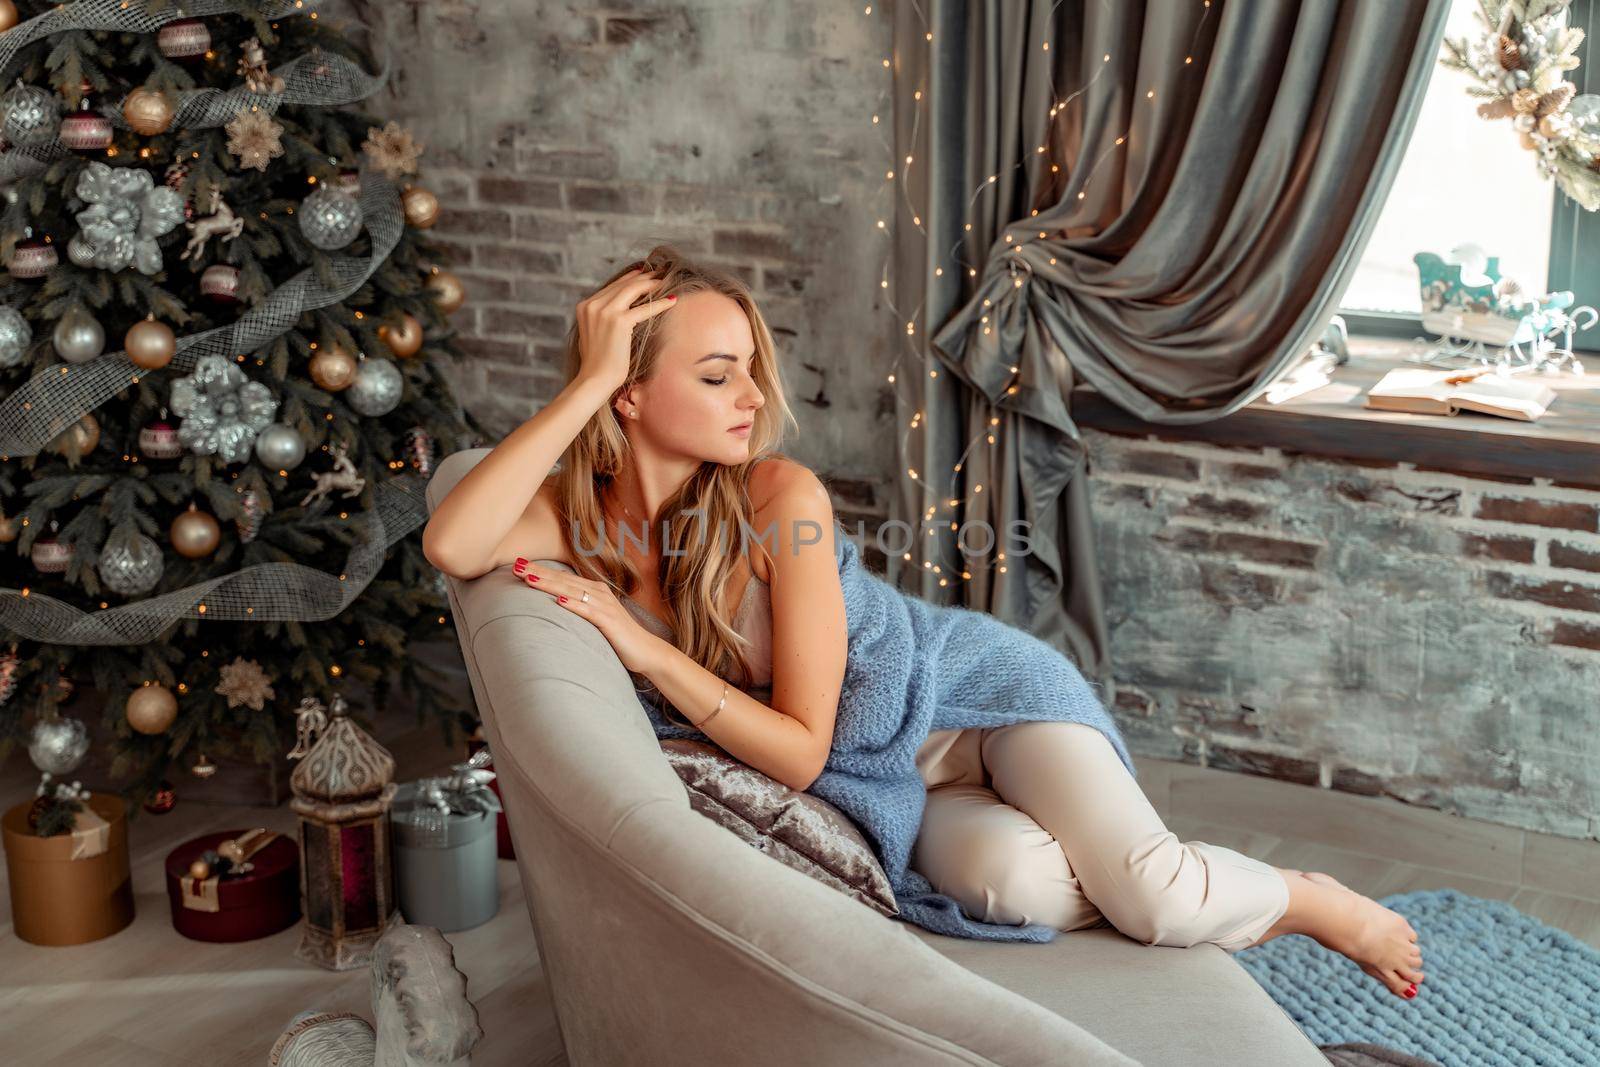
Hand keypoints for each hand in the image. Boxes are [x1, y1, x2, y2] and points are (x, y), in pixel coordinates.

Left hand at [515, 557, 665, 674]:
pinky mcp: (609, 621)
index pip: (563, 577)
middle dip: (539, 572)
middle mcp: (599, 593)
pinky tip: (559, 601)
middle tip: (516, 564)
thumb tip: (556, 604)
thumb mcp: (596, 618)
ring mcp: (605, 606)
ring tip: (529, 578)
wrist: (646, 650)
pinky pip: (588, 611)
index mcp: (595, 590)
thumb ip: (580, 608)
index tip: (519, 564)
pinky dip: (573, 605)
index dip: (541, 570)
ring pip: (572, 591)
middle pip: (563, 580)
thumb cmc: (619, 636)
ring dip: (549, 584)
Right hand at [575, 266, 676, 395]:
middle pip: (622, 285)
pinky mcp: (619, 322)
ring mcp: (605, 312)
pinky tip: (672, 300)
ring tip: (665, 282)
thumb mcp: (592, 333)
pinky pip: (645, 308)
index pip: (611, 287)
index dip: (629, 278)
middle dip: (642, 278)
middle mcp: (592, 305)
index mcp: (584, 306)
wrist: (595, 378)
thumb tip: (615, 313)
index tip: (642, 273)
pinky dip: (660, 303)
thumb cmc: (596, 362)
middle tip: (658, 273)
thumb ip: (600, 318)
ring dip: (651, 285)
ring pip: (633, 290)